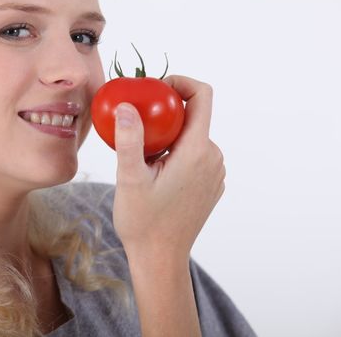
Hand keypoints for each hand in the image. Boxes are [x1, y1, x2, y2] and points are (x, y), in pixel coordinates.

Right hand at [112, 75, 225, 261]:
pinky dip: (178, 151)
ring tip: (144, 154)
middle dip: (167, 112)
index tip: (155, 90)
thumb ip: (129, 140)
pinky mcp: (211, 184)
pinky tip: (157, 170)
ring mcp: (215, 172)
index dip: (180, 82)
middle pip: (194, 116)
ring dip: (171, 134)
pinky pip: (197, 154)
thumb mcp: (130, 179)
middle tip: (137, 124)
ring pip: (194, 135)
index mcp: (196, 151)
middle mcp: (213, 158)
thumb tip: (126, 106)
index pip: (202, 96)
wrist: (160, 258)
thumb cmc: (144, 222)